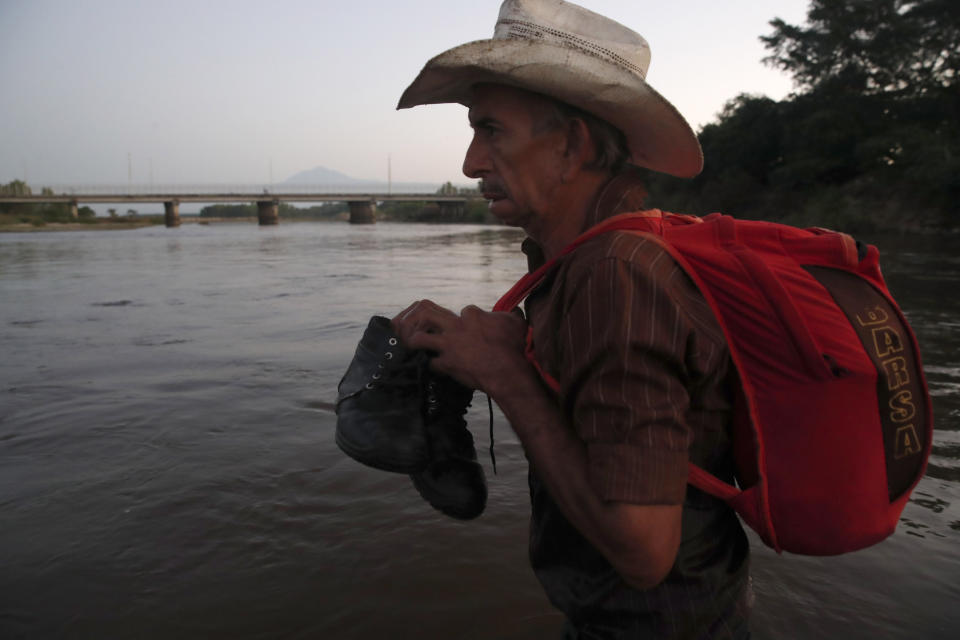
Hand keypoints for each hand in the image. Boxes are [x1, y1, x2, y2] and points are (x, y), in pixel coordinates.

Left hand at [392, 300, 528, 394]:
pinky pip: (431, 363)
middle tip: (422, 328)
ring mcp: (449, 345)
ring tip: (415, 346)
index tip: (461, 327)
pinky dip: (432, 365)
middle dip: (420, 320)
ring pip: (420, 338)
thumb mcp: (516, 324)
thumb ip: (512, 315)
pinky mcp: (447, 364)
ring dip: (415, 342)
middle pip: (426, 314)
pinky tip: (435, 367)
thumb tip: (516, 310)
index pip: (459, 311)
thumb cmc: (513, 347)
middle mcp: (456, 327)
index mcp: (471, 315)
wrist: (508, 372)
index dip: (460, 318)